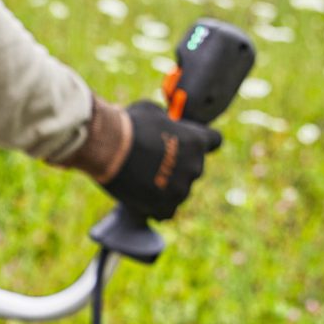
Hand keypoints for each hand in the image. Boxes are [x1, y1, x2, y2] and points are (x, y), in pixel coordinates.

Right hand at [100, 101, 221, 220]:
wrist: (109, 148)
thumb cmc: (128, 124)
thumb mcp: (153, 112)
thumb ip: (166, 122)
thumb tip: (163, 126)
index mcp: (196, 141)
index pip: (215, 141)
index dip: (201, 141)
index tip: (187, 142)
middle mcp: (194, 166)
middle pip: (193, 167)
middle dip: (177, 164)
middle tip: (152, 160)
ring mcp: (180, 189)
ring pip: (179, 190)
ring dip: (166, 186)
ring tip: (141, 179)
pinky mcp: (163, 206)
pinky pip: (167, 211)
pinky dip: (157, 206)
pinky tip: (144, 198)